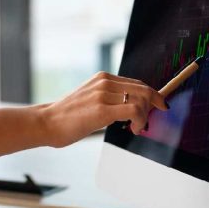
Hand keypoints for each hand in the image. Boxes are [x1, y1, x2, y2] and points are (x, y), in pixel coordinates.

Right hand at [41, 72, 167, 147]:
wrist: (48, 122)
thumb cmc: (67, 116)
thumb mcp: (90, 99)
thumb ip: (108, 98)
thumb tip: (130, 109)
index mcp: (102, 78)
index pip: (137, 83)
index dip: (153, 94)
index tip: (161, 105)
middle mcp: (104, 82)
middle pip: (143, 89)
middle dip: (155, 104)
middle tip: (153, 119)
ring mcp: (103, 94)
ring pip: (141, 99)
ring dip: (145, 116)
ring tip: (136, 128)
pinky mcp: (102, 109)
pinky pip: (134, 110)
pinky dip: (140, 120)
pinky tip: (133, 129)